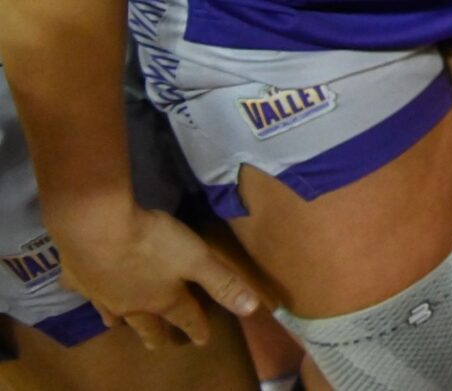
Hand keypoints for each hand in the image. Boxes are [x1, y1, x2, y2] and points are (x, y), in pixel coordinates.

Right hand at [54, 201, 264, 348]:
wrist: (96, 229)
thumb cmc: (153, 242)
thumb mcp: (197, 259)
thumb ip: (223, 282)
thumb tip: (252, 309)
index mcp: (162, 299)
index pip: (185, 317)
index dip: (196, 328)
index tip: (202, 340)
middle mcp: (131, 303)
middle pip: (147, 323)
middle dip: (155, 334)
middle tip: (159, 345)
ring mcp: (101, 293)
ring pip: (113, 312)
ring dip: (120, 320)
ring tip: (120, 326)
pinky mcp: (78, 277)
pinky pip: (83, 290)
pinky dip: (87, 293)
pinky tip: (84, 290)